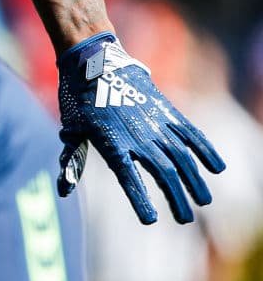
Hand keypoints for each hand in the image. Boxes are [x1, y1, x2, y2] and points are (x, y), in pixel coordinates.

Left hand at [56, 32, 225, 223]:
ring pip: (181, 156)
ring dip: (194, 179)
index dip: (140, 199)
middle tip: (184, 219)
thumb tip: (63, 190)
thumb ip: (72, 161)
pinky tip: (217, 167)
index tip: (150, 220)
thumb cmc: (78, 98)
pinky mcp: (166, 110)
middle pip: (162, 172)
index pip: (128, 178)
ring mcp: (155, 122)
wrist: (94, 60)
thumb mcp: (71, 128)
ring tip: (204, 200)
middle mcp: (138, 135)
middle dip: (175, 197)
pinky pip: (190, 132)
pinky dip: (205, 149)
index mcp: (112, 143)